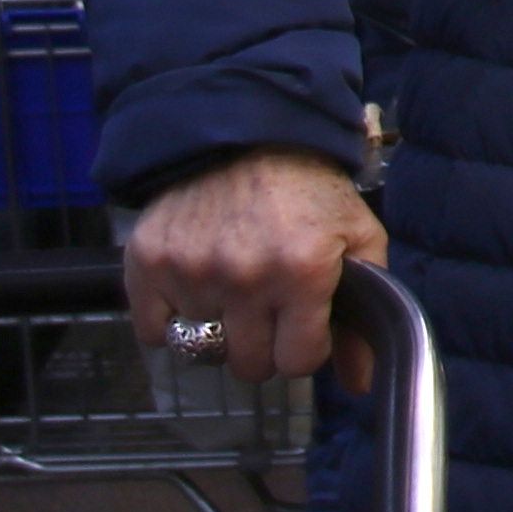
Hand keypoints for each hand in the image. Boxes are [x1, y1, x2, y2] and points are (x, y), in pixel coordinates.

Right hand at [121, 146, 385, 389]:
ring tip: (232, 286)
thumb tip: (360, 383)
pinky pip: (153, 332)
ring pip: (202, 350)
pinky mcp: (148, 263)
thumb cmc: (309, 186)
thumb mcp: (357, 236)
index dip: (305, 347)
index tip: (304, 323)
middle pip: (248, 366)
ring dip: (219, 328)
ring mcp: (192, 271)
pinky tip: (194, 286)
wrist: (246, 127)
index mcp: (302, 271)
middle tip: (267, 307)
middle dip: (263, 345)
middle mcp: (245, 276)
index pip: (297, 363)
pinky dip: (170, 320)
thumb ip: (364, 314)